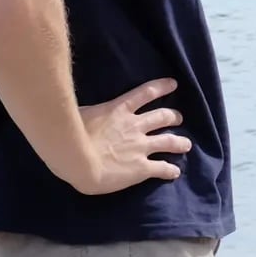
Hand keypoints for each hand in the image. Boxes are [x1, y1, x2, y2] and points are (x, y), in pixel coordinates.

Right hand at [69, 78, 189, 194]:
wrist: (78, 160)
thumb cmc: (69, 135)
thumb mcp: (78, 115)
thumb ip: (87, 113)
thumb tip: (77, 110)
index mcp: (119, 110)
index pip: (145, 93)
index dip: (161, 87)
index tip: (173, 84)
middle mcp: (135, 126)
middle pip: (162, 117)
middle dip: (173, 116)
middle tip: (178, 118)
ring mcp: (141, 147)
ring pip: (169, 141)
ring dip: (180, 142)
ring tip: (186, 144)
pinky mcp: (142, 167)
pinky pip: (162, 168)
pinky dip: (170, 170)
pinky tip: (174, 173)